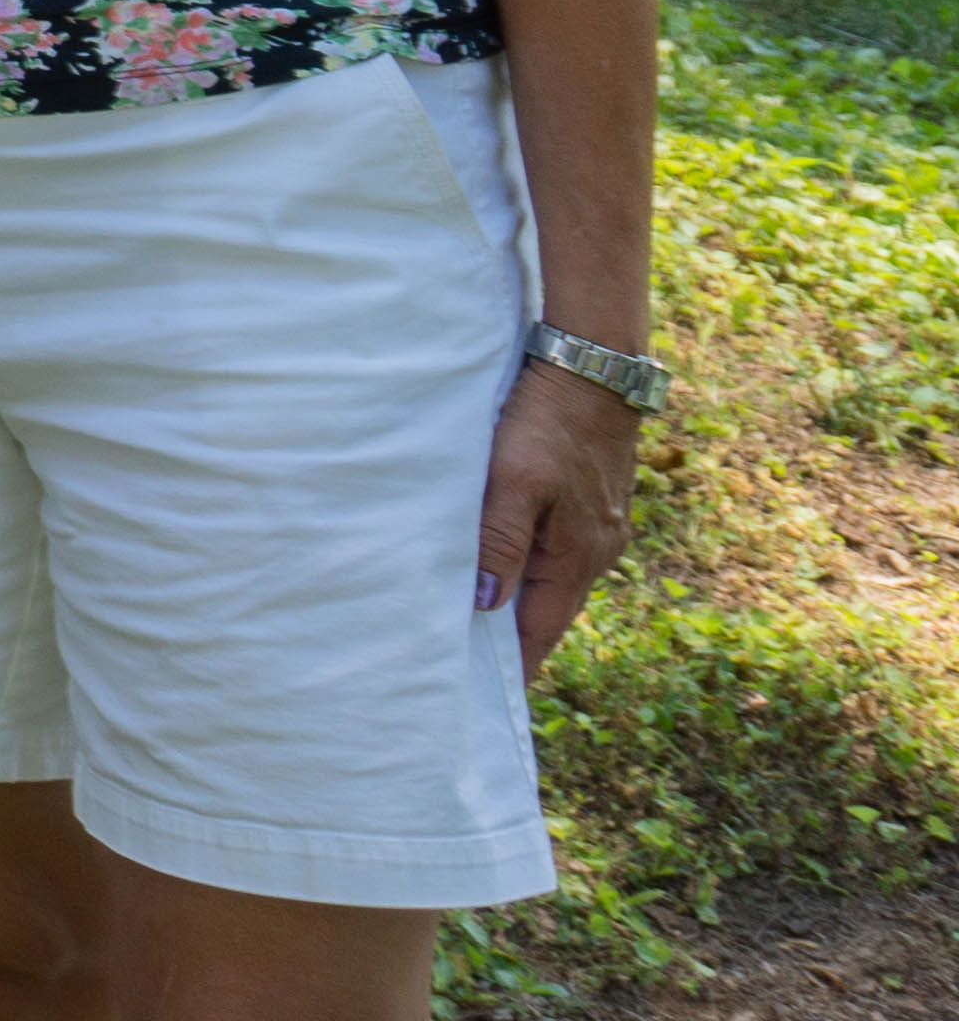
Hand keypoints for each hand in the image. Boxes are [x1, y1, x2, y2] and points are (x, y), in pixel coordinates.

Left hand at [477, 357, 640, 669]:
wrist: (593, 366)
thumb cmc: (549, 423)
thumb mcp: (515, 481)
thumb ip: (500, 540)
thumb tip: (486, 605)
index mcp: (577, 557)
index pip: (539, 631)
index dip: (512, 665)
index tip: (483, 700)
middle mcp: (594, 551)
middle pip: (546, 612)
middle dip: (512, 641)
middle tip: (469, 668)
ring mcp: (596, 527)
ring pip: (551, 580)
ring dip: (519, 600)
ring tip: (477, 623)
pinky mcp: (589, 502)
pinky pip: (556, 550)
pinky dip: (529, 566)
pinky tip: (504, 562)